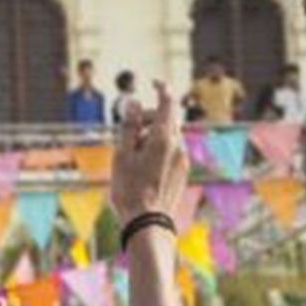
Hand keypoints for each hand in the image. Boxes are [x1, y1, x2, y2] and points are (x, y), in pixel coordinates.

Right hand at [110, 79, 188, 223]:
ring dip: (151, 136)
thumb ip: (129, 127)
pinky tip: (142, 167)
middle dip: (147, 118)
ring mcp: (183, 158)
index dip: (162, 88)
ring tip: (131, 156)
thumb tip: (133, 102)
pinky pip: (171, 150)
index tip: (154, 82)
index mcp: (162, 138)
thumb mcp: (122, 155)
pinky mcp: (183, 171)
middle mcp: (178, 145)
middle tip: (126, 132)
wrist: (148, 223)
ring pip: (168, 135)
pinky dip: (157, 149)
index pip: (167, 103)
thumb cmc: (130, 190)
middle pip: (166, 119)